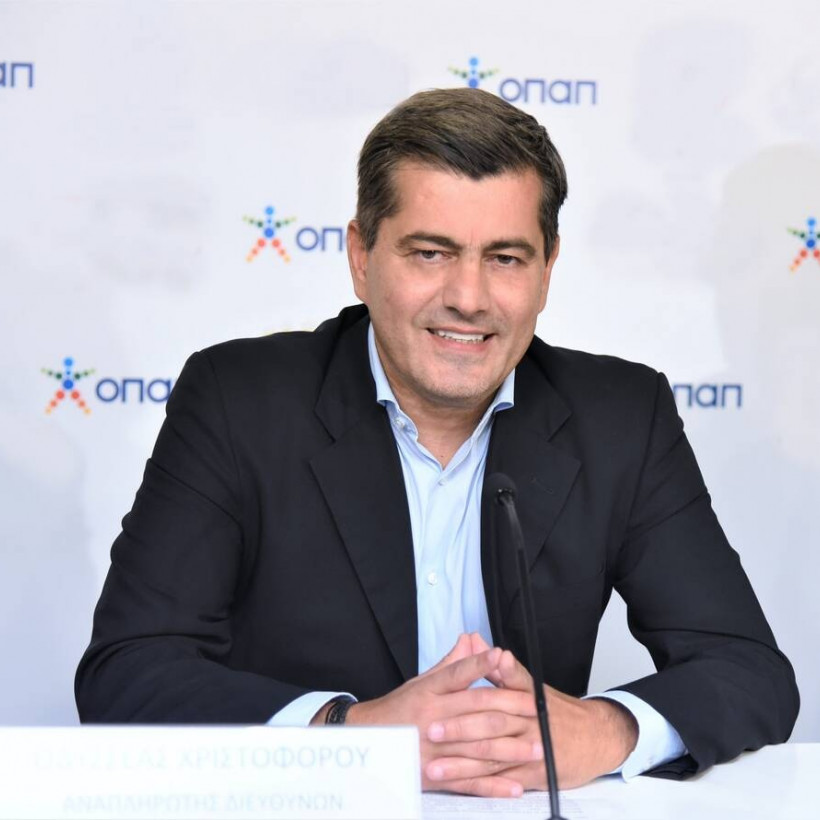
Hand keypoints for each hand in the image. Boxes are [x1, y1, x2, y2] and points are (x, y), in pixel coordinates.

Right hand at [344, 634, 541, 796]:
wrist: (367, 744)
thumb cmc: (399, 709)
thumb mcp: (421, 682)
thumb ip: (450, 664)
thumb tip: (470, 639)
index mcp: (428, 691)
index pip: (457, 674)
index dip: (480, 665)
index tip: (503, 657)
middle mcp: (432, 717)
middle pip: (475, 709)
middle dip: (510, 708)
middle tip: (537, 708)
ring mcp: (433, 748)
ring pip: (477, 747)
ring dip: (511, 747)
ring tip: (537, 747)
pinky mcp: (434, 775)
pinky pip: (469, 781)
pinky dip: (494, 785)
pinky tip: (515, 785)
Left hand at [427, 640, 638, 789]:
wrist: (597, 738)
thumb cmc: (557, 711)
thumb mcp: (531, 686)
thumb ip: (500, 668)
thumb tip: (474, 641)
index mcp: (524, 697)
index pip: (493, 693)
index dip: (466, 697)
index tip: (440, 700)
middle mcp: (528, 721)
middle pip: (491, 725)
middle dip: (459, 730)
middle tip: (430, 733)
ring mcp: (532, 750)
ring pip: (493, 757)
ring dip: (462, 765)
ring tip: (434, 768)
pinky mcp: (536, 775)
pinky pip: (505, 782)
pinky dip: (484, 787)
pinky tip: (462, 789)